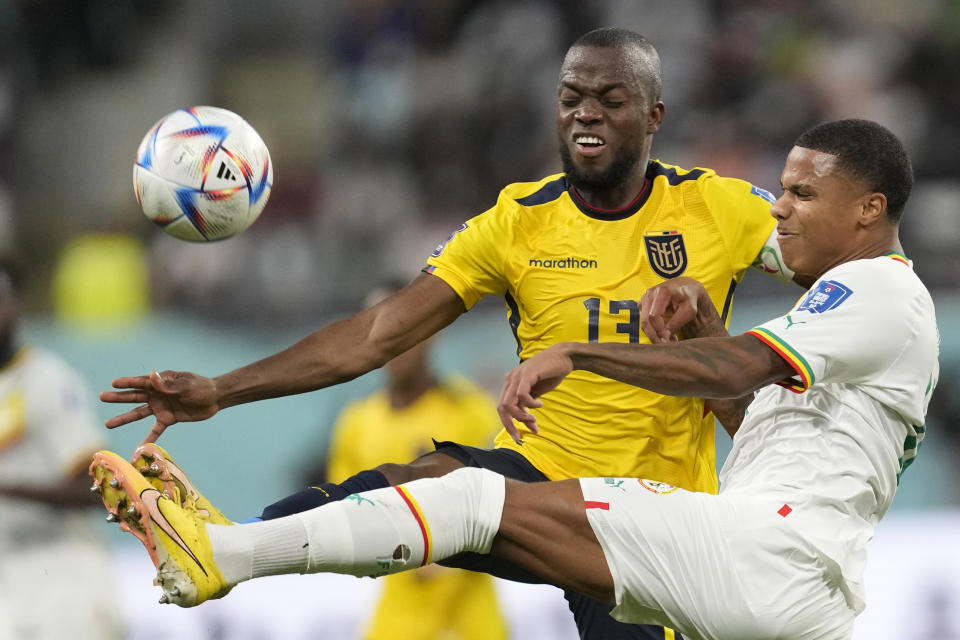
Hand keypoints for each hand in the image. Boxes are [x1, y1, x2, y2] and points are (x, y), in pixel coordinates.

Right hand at [99, 370, 220, 443]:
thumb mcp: (185, 385)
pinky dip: (148, 438)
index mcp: (161, 382)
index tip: (113, 383)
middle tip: (101, 397)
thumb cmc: (200, 387)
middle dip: (118, 398)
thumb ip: (168, 384)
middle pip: (134, 396)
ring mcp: (161, 407)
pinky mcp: (168, 419)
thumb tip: (152, 375)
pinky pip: (155, 430)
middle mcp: (157, 394)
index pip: (141, 382)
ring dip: (124, 418)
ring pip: (139, 413)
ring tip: (108, 424)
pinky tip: (139, 446)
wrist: (215, 398)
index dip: (127, 382)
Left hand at [497, 344, 573, 440]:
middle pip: (501, 408)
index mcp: (511, 384)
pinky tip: (540, 404)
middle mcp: (510, 379)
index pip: (502, 407)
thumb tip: (529, 425)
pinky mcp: (527, 374)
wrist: (564, 357)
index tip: (518, 437)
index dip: (508, 423)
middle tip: (521, 435)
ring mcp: (517, 376)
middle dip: (510, 425)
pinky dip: (530, 405)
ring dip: (521, 417)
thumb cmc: (551, 374)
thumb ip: (529, 406)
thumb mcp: (536, 393)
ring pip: (509, 404)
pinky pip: (521, 396)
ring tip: (534, 420)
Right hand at [640, 277, 714, 342]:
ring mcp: (645, 297)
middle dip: (654, 335)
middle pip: (646, 319)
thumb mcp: (689, 311)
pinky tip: (663, 332)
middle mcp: (650, 293)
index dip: (659, 330)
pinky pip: (643, 319)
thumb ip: (677, 322)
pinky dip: (651, 328)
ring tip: (668, 339)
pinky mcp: (643, 303)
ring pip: (643, 321)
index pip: (654, 315)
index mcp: (663, 292)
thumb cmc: (688, 299)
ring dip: (653, 333)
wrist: (685, 288)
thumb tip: (665, 336)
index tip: (668, 341)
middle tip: (664, 345)